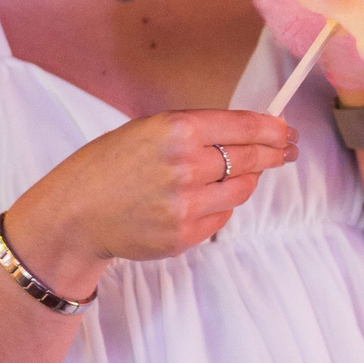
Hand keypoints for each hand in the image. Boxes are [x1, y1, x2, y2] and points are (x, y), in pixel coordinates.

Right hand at [4, 107, 296, 288]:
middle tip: (285, 151)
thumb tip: (251, 134)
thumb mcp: (149, 130)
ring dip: (243, 181)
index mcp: (176, 130)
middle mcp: (186, 166)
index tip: (288, 132)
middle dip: (274, 154)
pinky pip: (222, 217)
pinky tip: (193, 201)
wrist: (75, 213)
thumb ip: (197, 131)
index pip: (246, 127)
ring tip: (222, 176)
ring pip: (242, 190)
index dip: (275, 129)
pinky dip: (217, 206)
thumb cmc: (110, 165)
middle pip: (252, 158)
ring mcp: (187, 204)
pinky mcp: (185, 235)